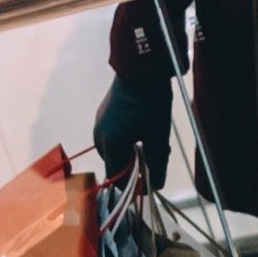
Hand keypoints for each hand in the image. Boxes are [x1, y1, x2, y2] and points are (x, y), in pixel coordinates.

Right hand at [93, 74, 169, 190]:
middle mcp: (99, 136)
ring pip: (115, 148)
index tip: (148, 181)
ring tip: (153, 139)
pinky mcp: (103, 114)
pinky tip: (143, 127)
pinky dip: (127, 137)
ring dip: (132, 150)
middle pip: (115, 163)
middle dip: (135, 165)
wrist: (141, 70)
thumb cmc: (150, 105)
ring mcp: (99, 123)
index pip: (116, 177)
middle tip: (157, 154)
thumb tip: (155, 186)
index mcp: (110, 145)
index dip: (132, 184)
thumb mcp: (158, 137)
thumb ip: (157, 164)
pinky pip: (113, 134)